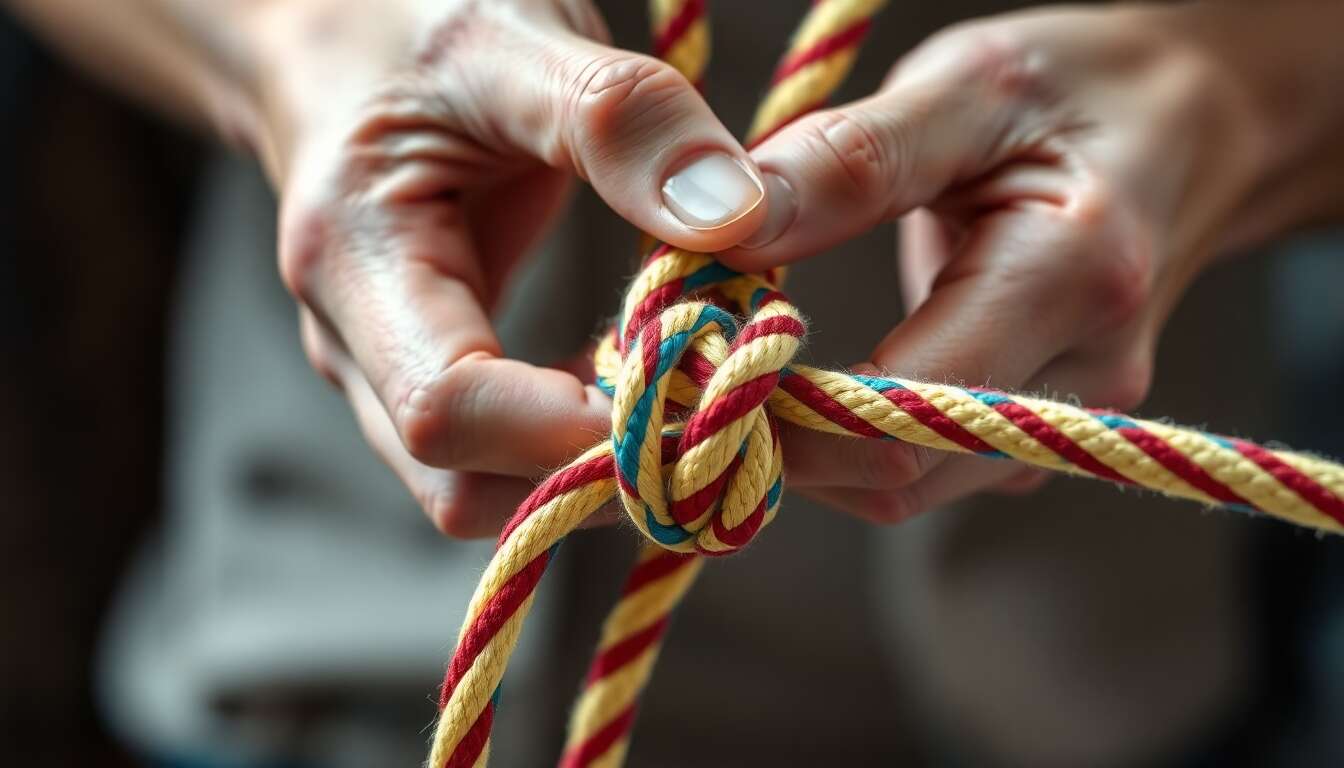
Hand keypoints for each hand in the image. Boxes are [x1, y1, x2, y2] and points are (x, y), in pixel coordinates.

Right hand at [219, 0, 772, 535]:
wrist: (338, 33)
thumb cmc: (415, 21)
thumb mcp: (515, 39)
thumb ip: (619, 119)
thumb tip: (737, 220)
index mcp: (356, 259)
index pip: (447, 412)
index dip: (574, 431)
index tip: (696, 390)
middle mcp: (355, 343)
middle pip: (463, 487)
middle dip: (594, 472)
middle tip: (711, 405)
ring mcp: (386, 369)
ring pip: (485, 490)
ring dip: (594, 466)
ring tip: (689, 388)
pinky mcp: (430, 369)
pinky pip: (503, 455)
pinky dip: (583, 439)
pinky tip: (647, 377)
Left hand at [720, 2, 1343, 522]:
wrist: (1187, 125)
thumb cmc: (1074, 90)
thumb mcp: (964, 85)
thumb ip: (850, 160)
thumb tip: (723, 226)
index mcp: (1069, 279)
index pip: (905, 414)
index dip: (783, 411)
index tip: (689, 360)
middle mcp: (1082, 379)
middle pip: (898, 476)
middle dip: (778, 438)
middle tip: (689, 366)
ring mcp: (1065, 420)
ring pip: (902, 487)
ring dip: (804, 446)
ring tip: (733, 361)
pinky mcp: (1036, 430)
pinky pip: (921, 468)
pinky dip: (844, 440)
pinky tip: (801, 376)